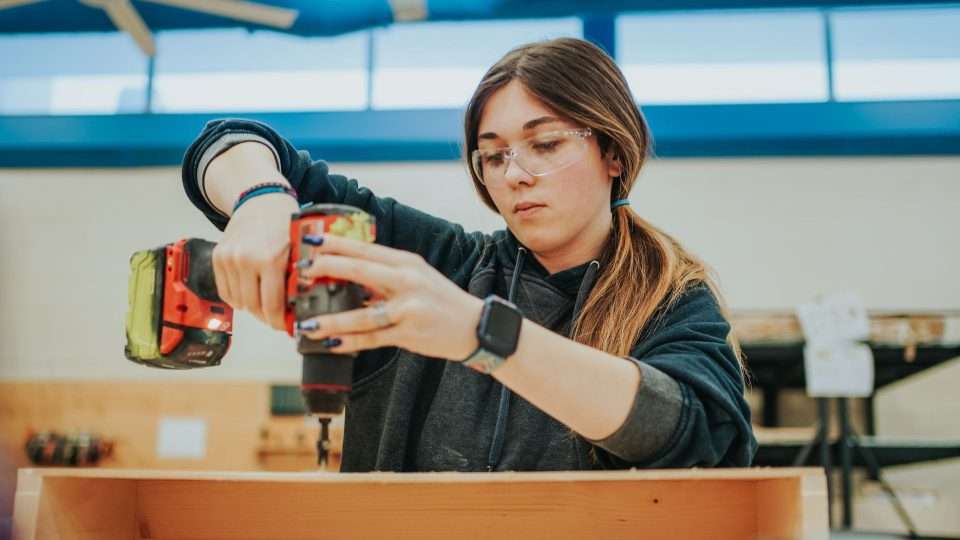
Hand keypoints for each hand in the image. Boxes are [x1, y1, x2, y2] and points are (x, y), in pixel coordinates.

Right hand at [212, 193, 299, 330]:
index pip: (271, 306)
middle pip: (253, 307)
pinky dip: (238, 296)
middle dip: (267, 317)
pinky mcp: (217, 257)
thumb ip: (301, 279)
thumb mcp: (301, 250)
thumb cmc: (286, 223)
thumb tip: (304, 312)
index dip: (280, 322)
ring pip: (238, 302)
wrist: (261, 199)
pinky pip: (225, 291)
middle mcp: (244, 260)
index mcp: (269, 259)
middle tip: (278, 318)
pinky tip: (252, 291)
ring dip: (252, 306)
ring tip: (266, 302)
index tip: (287, 327)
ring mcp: (228, 258)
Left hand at [296, 234, 483, 360]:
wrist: (474, 326)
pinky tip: (332, 343)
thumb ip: (385, 274)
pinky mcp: (409, 333)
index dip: (334, 243)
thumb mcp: (417, 277)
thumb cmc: (441, 301)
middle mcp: (407, 281)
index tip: (309, 241)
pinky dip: (350, 341)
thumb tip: (346, 273)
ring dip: (331, 319)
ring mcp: (408, 308)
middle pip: (359, 271)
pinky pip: (373, 338)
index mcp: (406, 262)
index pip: (364, 248)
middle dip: (326, 269)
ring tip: (307, 323)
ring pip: (362, 313)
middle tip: (300, 272)